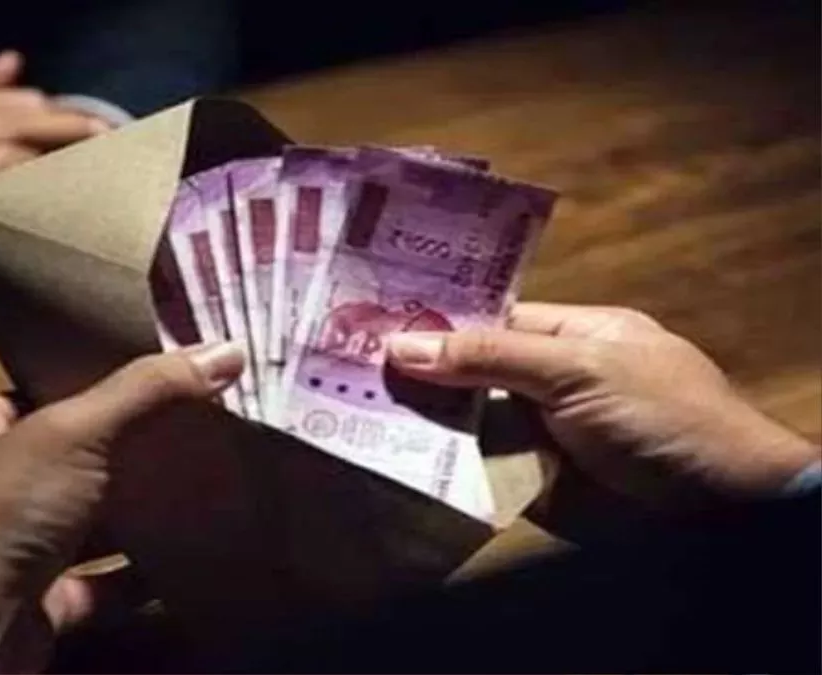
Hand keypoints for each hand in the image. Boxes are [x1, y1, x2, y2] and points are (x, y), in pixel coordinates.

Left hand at [0, 342, 244, 669]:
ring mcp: (7, 557)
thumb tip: (228, 349)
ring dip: (134, 516)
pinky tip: (185, 561)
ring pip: (82, 526)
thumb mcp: (73, 433)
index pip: (32, 398)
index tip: (152, 376)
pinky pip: (97, 587)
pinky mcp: (36, 609)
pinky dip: (137, 578)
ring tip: (201, 488)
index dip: (89, 384)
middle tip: (191, 430)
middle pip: (64, 462)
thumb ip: (145, 391)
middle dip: (124, 452)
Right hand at [387, 303, 817, 505]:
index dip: (441, 318)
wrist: (717, 510)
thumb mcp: (577, 368)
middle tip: (344, 365)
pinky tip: (388, 457)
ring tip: (348, 407)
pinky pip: (477, 472)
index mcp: (574, 336)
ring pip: (468, 424)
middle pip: (473, 373)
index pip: (495, 319)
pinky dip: (440, 468)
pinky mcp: (532, 485)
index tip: (374, 315)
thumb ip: (490, 356)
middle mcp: (552, 383)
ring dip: (420, 422)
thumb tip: (401, 344)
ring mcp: (542, 436)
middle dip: (419, 371)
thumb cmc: (660, 416)